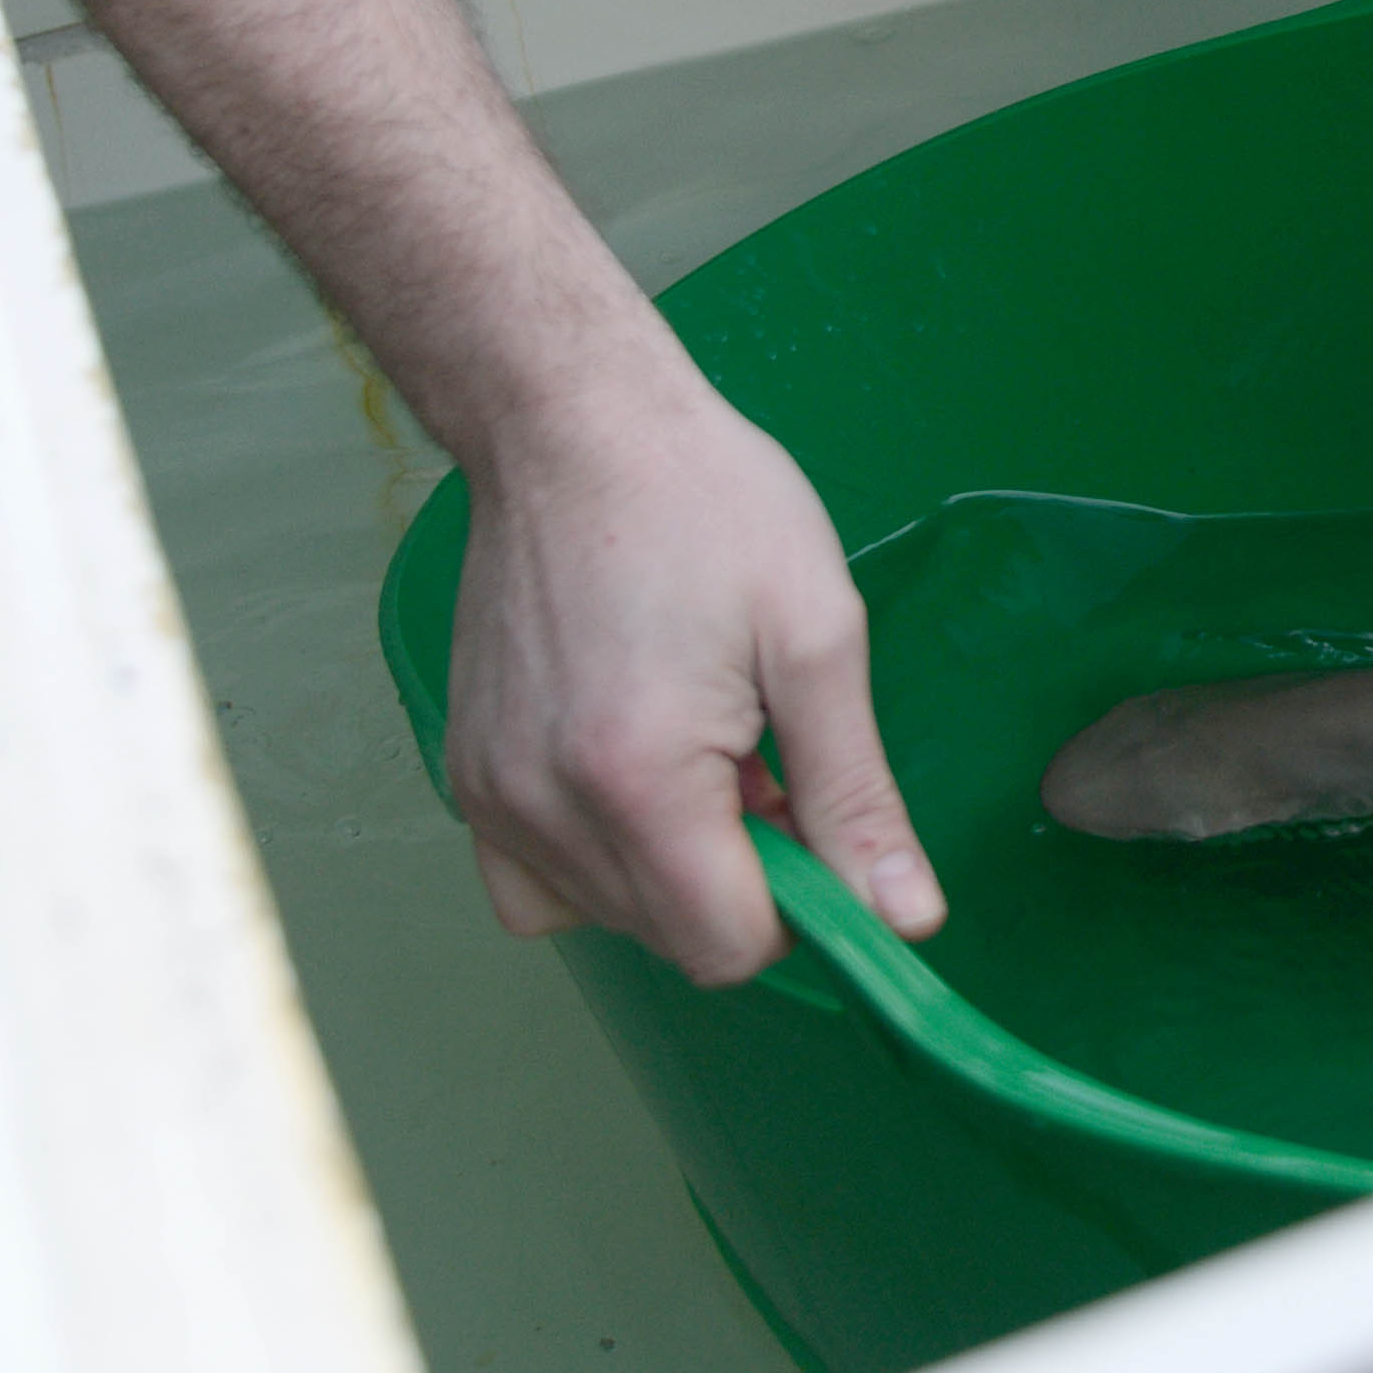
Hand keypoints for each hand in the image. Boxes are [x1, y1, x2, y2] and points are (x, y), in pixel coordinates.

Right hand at [441, 363, 942, 986]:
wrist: (572, 423)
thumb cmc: (705, 503)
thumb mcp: (817, 638)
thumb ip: (858, 797)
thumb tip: (906, 921)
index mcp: (639, 779)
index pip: (729, 948)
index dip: (799, 909)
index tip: (815, 819)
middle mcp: (545, 807)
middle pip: (670, 940)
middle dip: (740, 879)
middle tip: (759, 755)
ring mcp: (491, 795)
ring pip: (607, 916)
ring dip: (672, 865)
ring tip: (699, 743)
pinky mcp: (466, 774)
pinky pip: (535, 883)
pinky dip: (596, 859)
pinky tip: (630, 772)